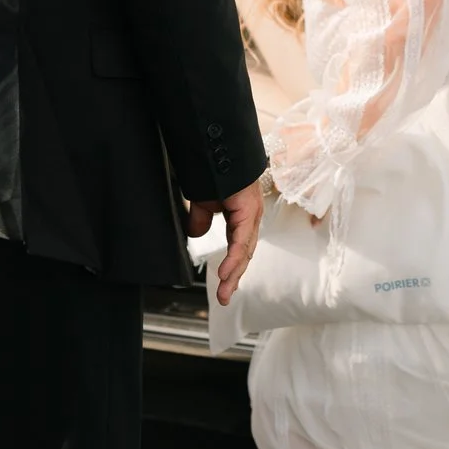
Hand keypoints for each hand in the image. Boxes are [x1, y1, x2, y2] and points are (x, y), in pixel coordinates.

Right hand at [189, 183, 262, 306]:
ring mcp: (252, 213)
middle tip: (224, 298)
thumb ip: (200, 220)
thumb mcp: (203, 203)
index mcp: (242, 217)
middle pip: (244, 254)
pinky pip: (241, 239)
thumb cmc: (213, 173)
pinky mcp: (248, 209)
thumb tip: (196, 235)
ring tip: (223, 292)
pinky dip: (234, 258)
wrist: (217, 149)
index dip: (232, 268)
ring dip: (233, 273)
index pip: (239, 248)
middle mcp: (251, 217)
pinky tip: (225, 272)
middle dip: (234, 278)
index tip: (224, 287)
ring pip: (244, 250)